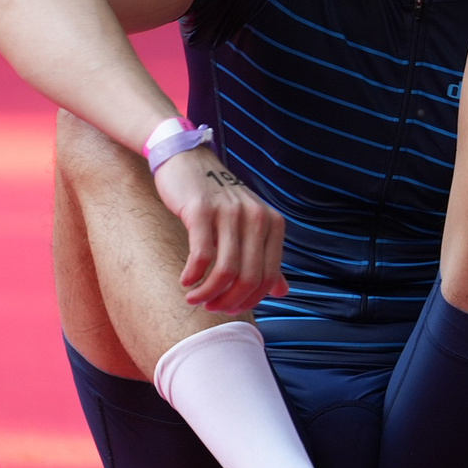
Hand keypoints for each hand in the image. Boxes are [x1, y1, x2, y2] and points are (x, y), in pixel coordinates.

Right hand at [153, 149, 287, 311]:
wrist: (187, 159)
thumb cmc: (218, 198)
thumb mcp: (249, 223)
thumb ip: (267, 257)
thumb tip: (282, 292)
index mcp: (272, 223)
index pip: (268, 278)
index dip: (249, 301)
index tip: (229, 307)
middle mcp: (256, 216)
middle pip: (248, 278)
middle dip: (228, 302)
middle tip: (210, 307)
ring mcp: (229, 212)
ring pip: (226, 271)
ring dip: (208, 294)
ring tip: (194, 299)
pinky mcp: (201, 210)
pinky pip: (201, 255)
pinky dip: (193, 276)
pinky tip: (185, 281)